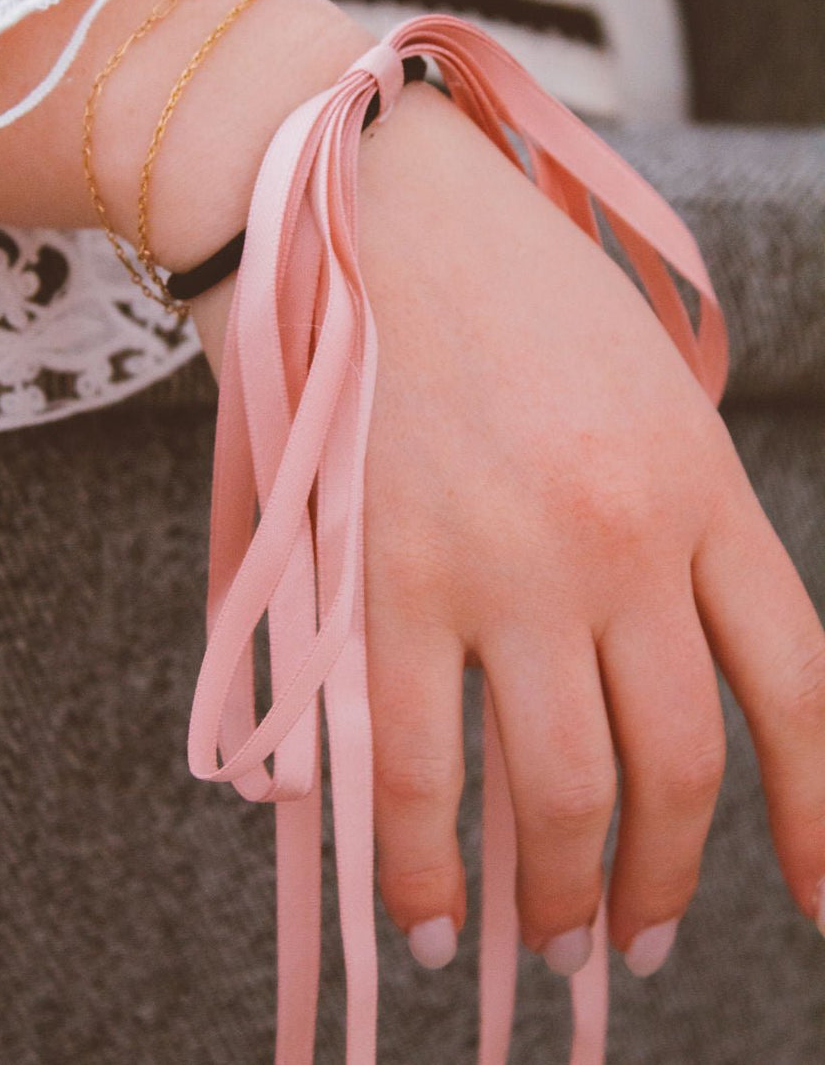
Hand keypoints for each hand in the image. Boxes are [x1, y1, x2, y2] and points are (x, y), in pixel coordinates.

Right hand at [194, 76, 824, 976]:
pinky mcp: (381, 573)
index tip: (816, 892)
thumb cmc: (500, 275)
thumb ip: (663, 507)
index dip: (815, 813)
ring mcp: (500, 563)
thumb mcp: (635, 373)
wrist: (358, 191)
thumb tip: (655, 651)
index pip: (794, 684)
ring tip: (555, 946)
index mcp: (695, 477)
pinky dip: (428, 867)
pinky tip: (434, 924)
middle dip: (669, 878)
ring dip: (566, 894)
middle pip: (679, 758)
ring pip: (563, 786)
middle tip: (645, 942)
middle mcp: (617, 537)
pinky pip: (415, 765)